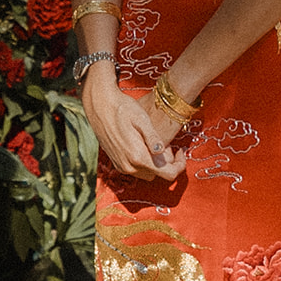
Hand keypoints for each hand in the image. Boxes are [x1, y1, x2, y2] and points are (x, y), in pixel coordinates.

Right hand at [79, 63, 186, 182]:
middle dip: (166, 164)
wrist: (100, 105)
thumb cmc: (123, 108)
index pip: (168, 174)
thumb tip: (162, 151)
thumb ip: (154, 138)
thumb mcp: (142, 119)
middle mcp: (129, 166)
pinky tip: (143, 145)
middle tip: (168, 145)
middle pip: (157, 175)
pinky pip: (135, 169)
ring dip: (154, 164)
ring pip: (146, 174)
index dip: (180, 165)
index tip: (181, 151)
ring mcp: (121, 166)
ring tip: (155, 144)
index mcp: (138, 157)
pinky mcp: (116, 162)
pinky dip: (143, 162)